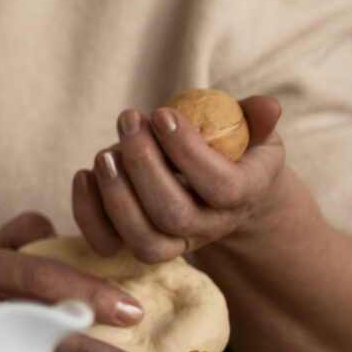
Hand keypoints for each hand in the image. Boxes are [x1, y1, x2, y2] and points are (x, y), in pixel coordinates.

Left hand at [73, 94, 290, 265]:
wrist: (225, 189)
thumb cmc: (236, 152)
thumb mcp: (254, 132)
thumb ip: (257, 120)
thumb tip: (267, 106)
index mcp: (242, 196)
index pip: (221, 187)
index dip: (188, 151)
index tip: (162, 114)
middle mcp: (208, 226)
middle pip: (173, 214)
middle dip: (143, 164)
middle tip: (129, 120)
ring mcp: (173, 241)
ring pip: (143, 239)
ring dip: (116, 193)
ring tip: (106, 152)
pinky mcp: (138, 242)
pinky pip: (108, 245)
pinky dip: (89, 214)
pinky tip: (85, 175)